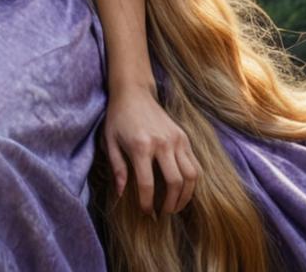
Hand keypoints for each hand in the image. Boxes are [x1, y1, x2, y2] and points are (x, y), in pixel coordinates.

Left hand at [103, 79, 198, 215]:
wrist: (133, 92)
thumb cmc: (118, 118)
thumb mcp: (110, 141)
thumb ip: (117, 168)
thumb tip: (121, 193)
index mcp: (141, 146)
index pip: (147, 184)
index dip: (147, 204)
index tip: (147, 213)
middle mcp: (162, 143)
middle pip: (175, 183)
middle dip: (171, 204)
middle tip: (163, 213)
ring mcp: (176, 139)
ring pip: (191, 176)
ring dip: (186, 196)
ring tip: (176, 205)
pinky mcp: (184, 136)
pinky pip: (195, 164)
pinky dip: (192, 181)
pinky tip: (183, 189)